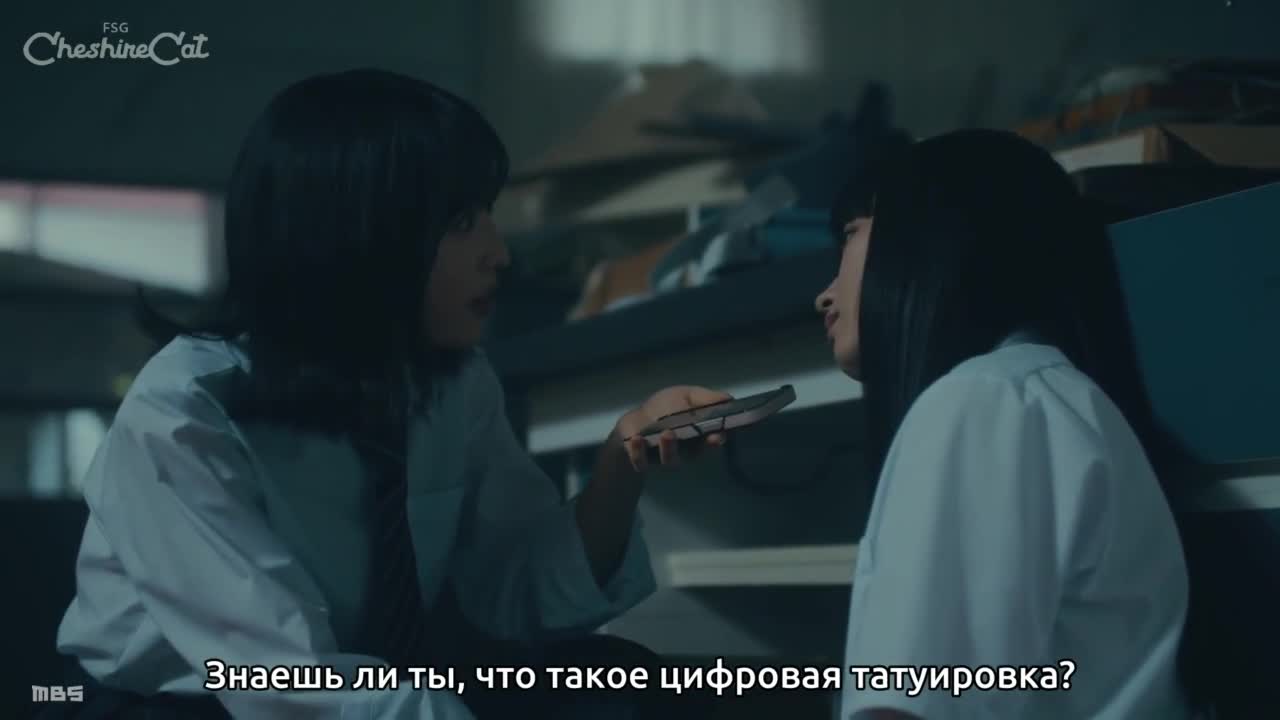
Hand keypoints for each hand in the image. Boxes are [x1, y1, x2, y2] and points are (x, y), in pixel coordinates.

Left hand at [613, 385, 732, 471]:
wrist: (635, 421)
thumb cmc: (664, 407)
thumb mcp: (686, 396)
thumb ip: (706, 398)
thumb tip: (730, 399)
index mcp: (697, 436)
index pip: (712, 441)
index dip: (716, 440)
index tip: (718, 436)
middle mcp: (684, 451)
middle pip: (695, 454)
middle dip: (699, 447)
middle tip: (702, 436)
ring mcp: (662, 457)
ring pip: (670, 459)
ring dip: (670, 448)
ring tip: (667, 434)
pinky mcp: (642, 461)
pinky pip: (642, 462)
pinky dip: (639, 452)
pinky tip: (637, 438)